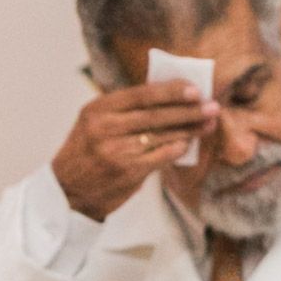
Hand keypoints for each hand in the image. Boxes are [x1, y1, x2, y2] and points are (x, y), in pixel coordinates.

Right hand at [51, 81, 217, 220]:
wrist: (68, 191)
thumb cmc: (90, 153)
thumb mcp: (97, 124)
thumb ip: (127, 111)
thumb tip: (173, 97)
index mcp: (98, 109)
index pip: (141, 94)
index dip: (171, 91)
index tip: (195, 89)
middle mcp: (105, 127)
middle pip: (156, 114)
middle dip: (188, 110)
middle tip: (212, 106)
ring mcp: (116, 149)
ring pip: (162, 135)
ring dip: (190, 129)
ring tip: (209, 123)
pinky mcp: (127, 170)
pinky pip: (162, 155)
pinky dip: (178, 148)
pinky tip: (189, 143)